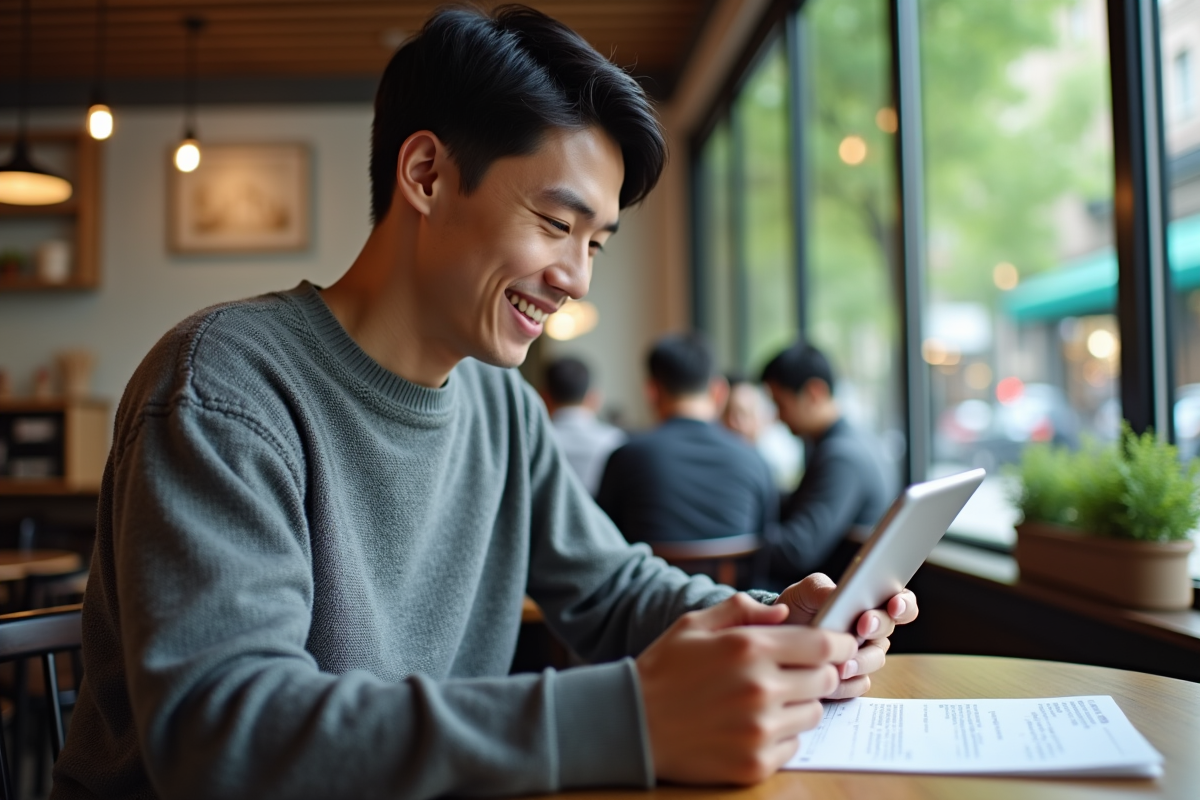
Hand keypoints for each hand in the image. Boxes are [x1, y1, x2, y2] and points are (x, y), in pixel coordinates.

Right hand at [636, 592, 856, 784]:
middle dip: (817, 673)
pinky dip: (781, 736)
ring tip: (764, 701)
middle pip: (825, 679)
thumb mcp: (694, 623)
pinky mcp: (756, 763)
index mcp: (748, 648)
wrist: (631, 725)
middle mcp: (760, 688)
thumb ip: (741, 609)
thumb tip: (783, 613)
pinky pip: (794, 745)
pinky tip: (751, 726)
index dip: (837, 643)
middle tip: (795, 673)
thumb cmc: (663, 670)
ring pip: (813, 713)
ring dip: (798, 705)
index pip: (822, 644)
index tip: (837, 645)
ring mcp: (759, 730)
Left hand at [774, 573, 918, 698]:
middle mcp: (873, 630)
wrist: (777, 637)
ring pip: (876, 659)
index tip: (893, 604)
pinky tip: (832, 680)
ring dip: (862, 660)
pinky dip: (847, 683)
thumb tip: (840, 593)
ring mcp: (864, 655)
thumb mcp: (805, 591)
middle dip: (878, 626)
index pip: (900, 601)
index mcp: (869, 602)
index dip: (903, 603)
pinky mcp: (852, 678)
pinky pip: (859, 683)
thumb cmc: (798, 608)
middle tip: (863, 626)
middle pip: (888, 630)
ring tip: (842, 662)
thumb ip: (823, 588)